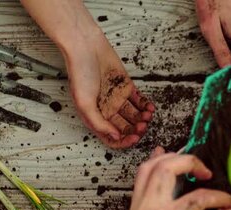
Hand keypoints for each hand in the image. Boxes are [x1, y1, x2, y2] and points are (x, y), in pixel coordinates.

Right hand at [63, 29, 155, 147]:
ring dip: (143, 118)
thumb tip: (115, 137)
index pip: (112, 137)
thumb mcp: (85, 104)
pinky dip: (147, 106)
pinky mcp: (127, 87)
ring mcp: (118, 98)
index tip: (133, 138)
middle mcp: (107, 110)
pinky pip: (140, 101)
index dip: (123, 141)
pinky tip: (150, 108)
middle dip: (135, 129)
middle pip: (126, 127)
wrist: (86, 47)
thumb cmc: (80, 73)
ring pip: (135, 115)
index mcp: (95, 116)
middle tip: (142, 126)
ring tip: (147, 115)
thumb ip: (99, 123)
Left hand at [79, 148, 230, 209]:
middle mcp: (149, 207)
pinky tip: (161, 158)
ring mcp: (138, 206)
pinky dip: (152, 166)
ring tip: (186, 160)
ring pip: (148, 168)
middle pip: (167, 167)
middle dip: (190, 161)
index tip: (230, 202)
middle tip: (206, 171)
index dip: (219, 198)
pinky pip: (140, 179)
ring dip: (168, 158)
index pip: (199, 197)